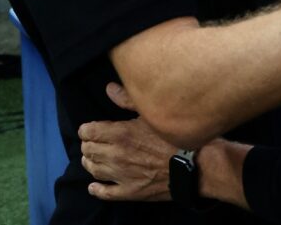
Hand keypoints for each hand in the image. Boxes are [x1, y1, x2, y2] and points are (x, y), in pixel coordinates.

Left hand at [80, 83, 173, 203]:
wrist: (194, 164)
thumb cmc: (175, 135)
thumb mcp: (153, 112)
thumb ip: (128, 100)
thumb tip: (110, 89)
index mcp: (120, 134)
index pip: (89, 132)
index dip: (86, 129)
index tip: (89, 128)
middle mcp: (115, 155)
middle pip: (89, 150)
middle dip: (88, 144)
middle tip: (93, 141)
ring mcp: (121, 175)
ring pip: (94, 170)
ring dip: (90, 163)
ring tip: (93, 158)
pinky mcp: (129, 191)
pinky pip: (105, 192)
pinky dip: (96, 189)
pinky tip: (94, 186)